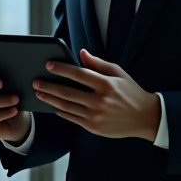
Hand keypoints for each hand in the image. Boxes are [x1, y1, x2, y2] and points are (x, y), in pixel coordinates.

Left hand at [34, 49, 160, 139]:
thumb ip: (98, 63)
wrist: (145, 117)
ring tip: (38, 93)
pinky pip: (72, 118)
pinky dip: (60, 111)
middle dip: (49, 86)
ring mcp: (96, 116)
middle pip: (68, 92)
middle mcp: (100, 101)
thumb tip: (81, 53)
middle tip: (35, 81)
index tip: (48, 65)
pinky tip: (52, 105)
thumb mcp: (118, 73)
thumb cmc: (130, 91)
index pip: (78, 74)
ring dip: (50, 99)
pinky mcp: (94, 127)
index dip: (61, 69)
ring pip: (66, 107)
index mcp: (106, 84)